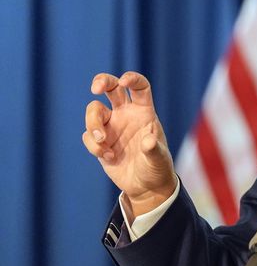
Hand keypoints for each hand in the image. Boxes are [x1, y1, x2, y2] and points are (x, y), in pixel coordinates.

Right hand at [82, 72, 175, 220]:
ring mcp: (111, 126)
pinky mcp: (100, 141)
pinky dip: (94, 146)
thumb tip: (148, 142)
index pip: (139, 87)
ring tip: (103, 143)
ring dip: (93, 124)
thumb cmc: (157, 168)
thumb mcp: (159, 160)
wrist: (146, 186)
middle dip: (101, 81)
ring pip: (94, 110)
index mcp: (144, 112)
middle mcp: (126, 114)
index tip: (124, 82)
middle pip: (111, 87)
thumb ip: (153, 150)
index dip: (132, 79)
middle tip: (95, 89)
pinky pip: (88, 135)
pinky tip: (109, 157)